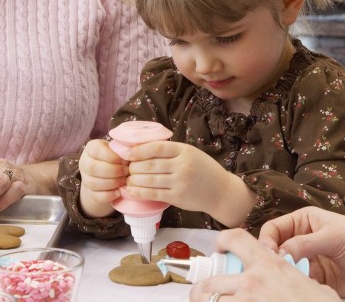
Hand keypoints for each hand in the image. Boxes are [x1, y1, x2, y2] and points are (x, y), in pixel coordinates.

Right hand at [78, 139, 128, 217]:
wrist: (107, 172)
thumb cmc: (116, 157)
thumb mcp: (117, 149)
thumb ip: (121, 151)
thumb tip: (131, 157)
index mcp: (91, 148)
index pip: (96, 151)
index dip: (111, 157)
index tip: (125, 161)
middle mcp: (84, 163)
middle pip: (93, 168)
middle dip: (113, 171)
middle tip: (126, 172)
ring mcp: (85, 179)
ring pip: (93, 183)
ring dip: (112, 183)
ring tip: (124, 181)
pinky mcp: (90, 193)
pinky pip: (97, 196)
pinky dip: (110, 195)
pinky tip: (119, 192)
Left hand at [123, 141, 254, 225]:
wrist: (221, 191)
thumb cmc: (203, 169)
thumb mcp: (190, 153)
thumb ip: (171, 150)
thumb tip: (142, 148)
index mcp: (184, 150)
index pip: (156, 147)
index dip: (138, 150)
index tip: (125, 153)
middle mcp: (182, 165)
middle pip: (150, 164)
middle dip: (133, 167)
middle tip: (124, 168)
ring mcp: (180, 182)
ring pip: (149, 179)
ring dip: (133, 179)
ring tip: (125, 179)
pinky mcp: (178, 197)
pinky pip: (154, 194)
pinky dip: (140, 192)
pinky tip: (131, 190)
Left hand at [190, 229, 340, 301]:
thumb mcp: (318, 288)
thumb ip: (300, 279)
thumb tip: (301, 282)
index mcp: (269, 266)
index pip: (236, 239)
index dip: (224, 240)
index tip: (220, 249)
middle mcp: (251, 284)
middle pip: (210, 283)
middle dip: (202, 291)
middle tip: (204, 296)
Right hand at [258, 207, 344, 298]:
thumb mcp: (334, 236)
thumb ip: (305, 244)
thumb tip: (280, 253)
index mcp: (304, 221)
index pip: (274, 229)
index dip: (267, 240)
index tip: (267, 254)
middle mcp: (303, 240)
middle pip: (276, 250)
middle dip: (273, 260)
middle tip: (275, 270)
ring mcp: (310, 261)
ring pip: (286, 269)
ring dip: (285, 274)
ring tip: (290, 280)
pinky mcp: (318, 280)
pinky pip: (300, 283)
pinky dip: (298, 286)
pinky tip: (303, 287)